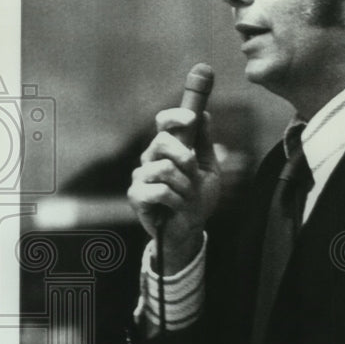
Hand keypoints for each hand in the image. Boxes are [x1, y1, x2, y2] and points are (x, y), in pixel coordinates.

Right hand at [128, 108, 221, 272]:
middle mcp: (151, 158)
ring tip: (187, 196)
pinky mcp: (136, 195)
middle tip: (193, 173)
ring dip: (185, 186)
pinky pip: (159, 190)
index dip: (175, 116)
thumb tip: (203, 115)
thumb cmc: (198, 198)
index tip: (191, 118)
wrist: (191, 228)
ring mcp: (141, 176)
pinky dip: (176, 200)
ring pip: (164, 168)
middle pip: (162, 141)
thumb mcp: (208, 168)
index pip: (163, 123)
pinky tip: (177, 207)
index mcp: (167, 149)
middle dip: (185, 157)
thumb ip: (204, 143)